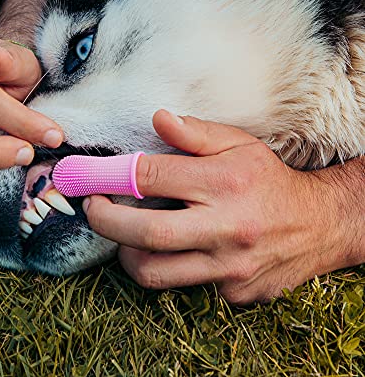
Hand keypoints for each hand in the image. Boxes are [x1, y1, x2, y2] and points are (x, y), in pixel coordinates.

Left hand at [83, 110, 357, 303]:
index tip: (91, 179)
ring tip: (126, 236)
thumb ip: (195, 133)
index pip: (151, 178)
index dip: (111, 177)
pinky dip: (172, 266)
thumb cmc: (268, 179)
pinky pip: (184, 284)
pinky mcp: (232, 292)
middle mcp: (226, 228)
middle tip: (94, 210)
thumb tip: (158, 119)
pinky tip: (181, 249)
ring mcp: (229, 267)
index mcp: (223, 183)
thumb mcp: (238, 144)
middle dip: (105, 222)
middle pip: (145, 234)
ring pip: (154, 272)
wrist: (318, 225)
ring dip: (128, 253)